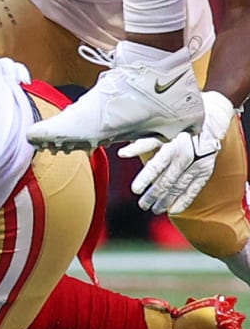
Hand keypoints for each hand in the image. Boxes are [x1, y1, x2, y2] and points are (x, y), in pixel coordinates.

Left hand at [119, 91, 235, 214]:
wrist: (208, 118)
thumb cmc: (177, 123)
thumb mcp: (159, 129)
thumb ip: (142, 141)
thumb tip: (121, 151)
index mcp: (170, 144)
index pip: (156, 165)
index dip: (145, 179)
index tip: (135, 190)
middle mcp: (184, 156)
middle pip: (166, 180)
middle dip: (153, 195)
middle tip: (142, 205)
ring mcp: (196, 165)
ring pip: (178, 187)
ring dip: (166, 200)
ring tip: (154, 209)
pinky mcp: (204, 170)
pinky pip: (194, 188)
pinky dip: (184, 200)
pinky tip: (174, 210)